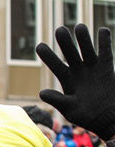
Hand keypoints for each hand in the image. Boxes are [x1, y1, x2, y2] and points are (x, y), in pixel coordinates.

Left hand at [36, 24, 114, 140]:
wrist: (108, 119)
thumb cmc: (86, 116)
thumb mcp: (69, 109)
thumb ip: (57, 100)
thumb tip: (41, 93)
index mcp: (67, 81)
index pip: (55, 65)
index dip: (48, 56)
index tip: (39, 45)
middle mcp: (78, 72)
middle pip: (70, 54)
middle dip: (65, 42)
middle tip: (59, 30)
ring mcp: (93, 69)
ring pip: (87, 50)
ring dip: (84, 38)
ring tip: (79, 26)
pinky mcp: (107, 68)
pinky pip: (105, 52)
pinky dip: (104, 42)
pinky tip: (102, 31)